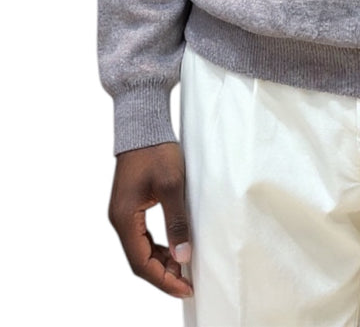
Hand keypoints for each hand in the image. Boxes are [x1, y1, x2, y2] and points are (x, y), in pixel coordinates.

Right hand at [108, 142, 192, 297]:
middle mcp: (119, 219)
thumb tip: (183, 256)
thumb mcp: (172, 186)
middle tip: (188, 281)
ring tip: (184, 266)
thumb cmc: (156, 151)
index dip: (163, 279)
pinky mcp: (131, 206)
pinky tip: (173, 247)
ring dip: (160, 261)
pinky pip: (142, 236)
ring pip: (140, 249)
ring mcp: (124, 213)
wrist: (144, 125)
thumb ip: (176, 222)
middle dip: (163, 274)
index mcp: (124, 218)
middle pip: (139, 260)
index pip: (141, 263)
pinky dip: (157, 247)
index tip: (185, 287)